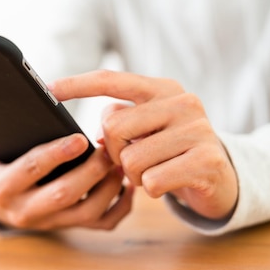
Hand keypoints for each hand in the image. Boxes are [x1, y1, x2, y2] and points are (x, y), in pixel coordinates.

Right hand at [0, 124, 133, 230]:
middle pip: (64, 194)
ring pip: (88, 212)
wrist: (1, 204)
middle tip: (109, 147)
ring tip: (120, 160)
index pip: (31, 170)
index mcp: (2, 189)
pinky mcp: (71, 227)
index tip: (80, 138)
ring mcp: (51, 223)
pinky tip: (128, 183)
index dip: (56, 154)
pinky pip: (103, 224)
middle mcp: (26, 212)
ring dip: (109, 186)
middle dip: (90, 170)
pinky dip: (122, 206)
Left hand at [50, 70, 237, 219]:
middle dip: (114, 153)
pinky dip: (153, 189)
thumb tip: (93, 135)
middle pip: (113, 127)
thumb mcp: (148, 129)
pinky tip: (168, 184)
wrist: (221, 177)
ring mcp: (198, 129)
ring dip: (135, 176)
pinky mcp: (206, 160)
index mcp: (163, 89)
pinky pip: (152, 181)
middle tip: (132, 160)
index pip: (112, 80)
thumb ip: (121, 120)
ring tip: (155, 171)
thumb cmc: (172, 152)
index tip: (48, 89)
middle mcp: (183, 102)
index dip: (77, 85)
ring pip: (130, 160)